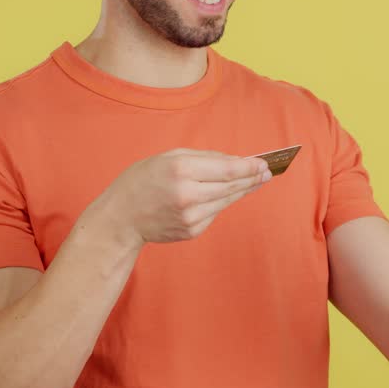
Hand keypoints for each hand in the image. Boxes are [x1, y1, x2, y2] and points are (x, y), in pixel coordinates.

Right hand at [91, 149, 272, 249]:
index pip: (228, 170)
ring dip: (244, 190)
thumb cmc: (143, 180)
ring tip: (258, 181)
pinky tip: (227, 194)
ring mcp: (191, 216)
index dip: (250, 167)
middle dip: (253, 178)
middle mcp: (188, 195)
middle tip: (268, 172)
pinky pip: (215, 212)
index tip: (264, 163)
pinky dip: (222, 202)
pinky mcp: (192, 231)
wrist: (121, 218)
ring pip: (227, 200)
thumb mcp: (169, 157)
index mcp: (181, 170)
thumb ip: (204, 157)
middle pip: (232, 186)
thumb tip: (237, 161)